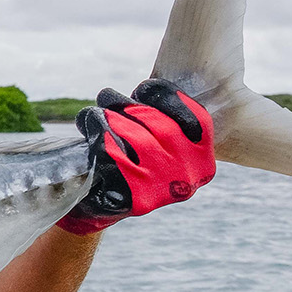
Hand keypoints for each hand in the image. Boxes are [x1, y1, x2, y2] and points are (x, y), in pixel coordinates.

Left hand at [57, 78, 214, 234]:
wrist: (101, 204)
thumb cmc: (132, 162)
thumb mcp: (157, 141)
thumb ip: (160, 118)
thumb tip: (146, 91)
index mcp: (202, 162)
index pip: (197, 121)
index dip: (168, 97)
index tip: (144, 88)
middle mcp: (189, 178)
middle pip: (164, 128)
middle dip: (131, 106)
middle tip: (107, 97)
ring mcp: (163, 191)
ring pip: (138, 140)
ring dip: (110, 119)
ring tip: (96, 113)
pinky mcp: (133, 199)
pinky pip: (112, 157)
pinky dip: (97, 136)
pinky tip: (89, 128)